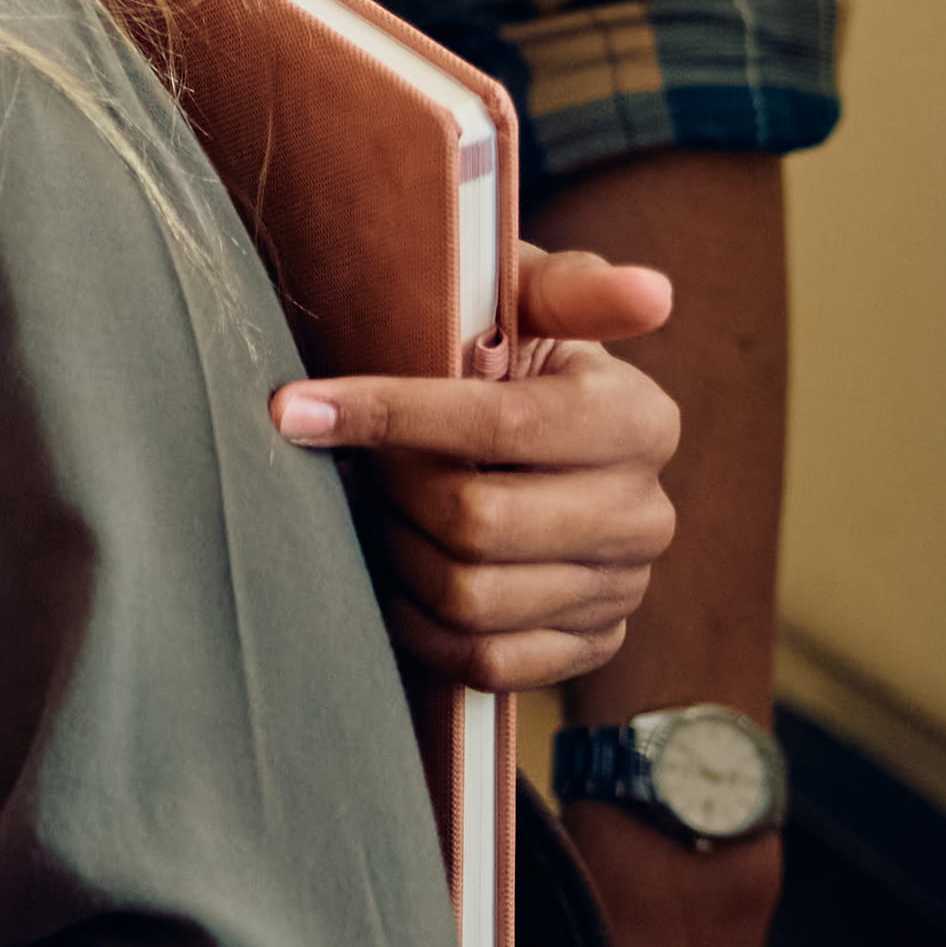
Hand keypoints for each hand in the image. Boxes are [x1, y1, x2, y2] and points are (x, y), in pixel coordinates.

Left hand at [271, 239, 679, 691]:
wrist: (518, 437)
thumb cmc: (503, 351)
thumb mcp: (524, 299)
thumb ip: (570, 288)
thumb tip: (651, 292)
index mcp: (638, 419)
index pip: (501, 425)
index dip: (389, 414)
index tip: (294, 407)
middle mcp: (645, 513)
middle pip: (477, 523)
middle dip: (389, 491)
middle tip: (346, 465)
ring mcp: (621, 588)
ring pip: (470, 598)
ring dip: (393, 553)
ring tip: (369, 510)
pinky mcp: (588, 646)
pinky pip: (483, 659)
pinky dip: (416, 621)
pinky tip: (391, 571)